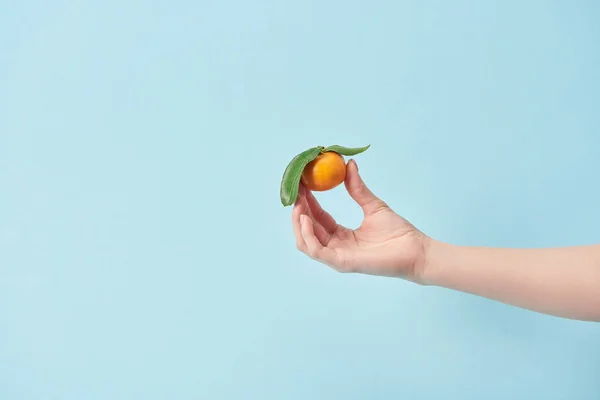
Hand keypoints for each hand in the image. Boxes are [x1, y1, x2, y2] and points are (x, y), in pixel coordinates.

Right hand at [292, 159, 429, 280]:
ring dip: (298, 222)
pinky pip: (316, 251)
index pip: (318, 218)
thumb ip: (357, 188)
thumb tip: (349, 164)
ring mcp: (337, 257)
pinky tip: (306, 218)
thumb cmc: (399, 232)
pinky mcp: (341, 263)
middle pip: (308, 229)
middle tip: (296, 190)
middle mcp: (336, 247)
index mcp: (342, 236)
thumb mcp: (373, 205)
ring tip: (299, 202)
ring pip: (305, 242)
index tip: (302, 184)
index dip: (308, 202)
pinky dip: (307, 235)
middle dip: (299, 210)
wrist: (415, 249)